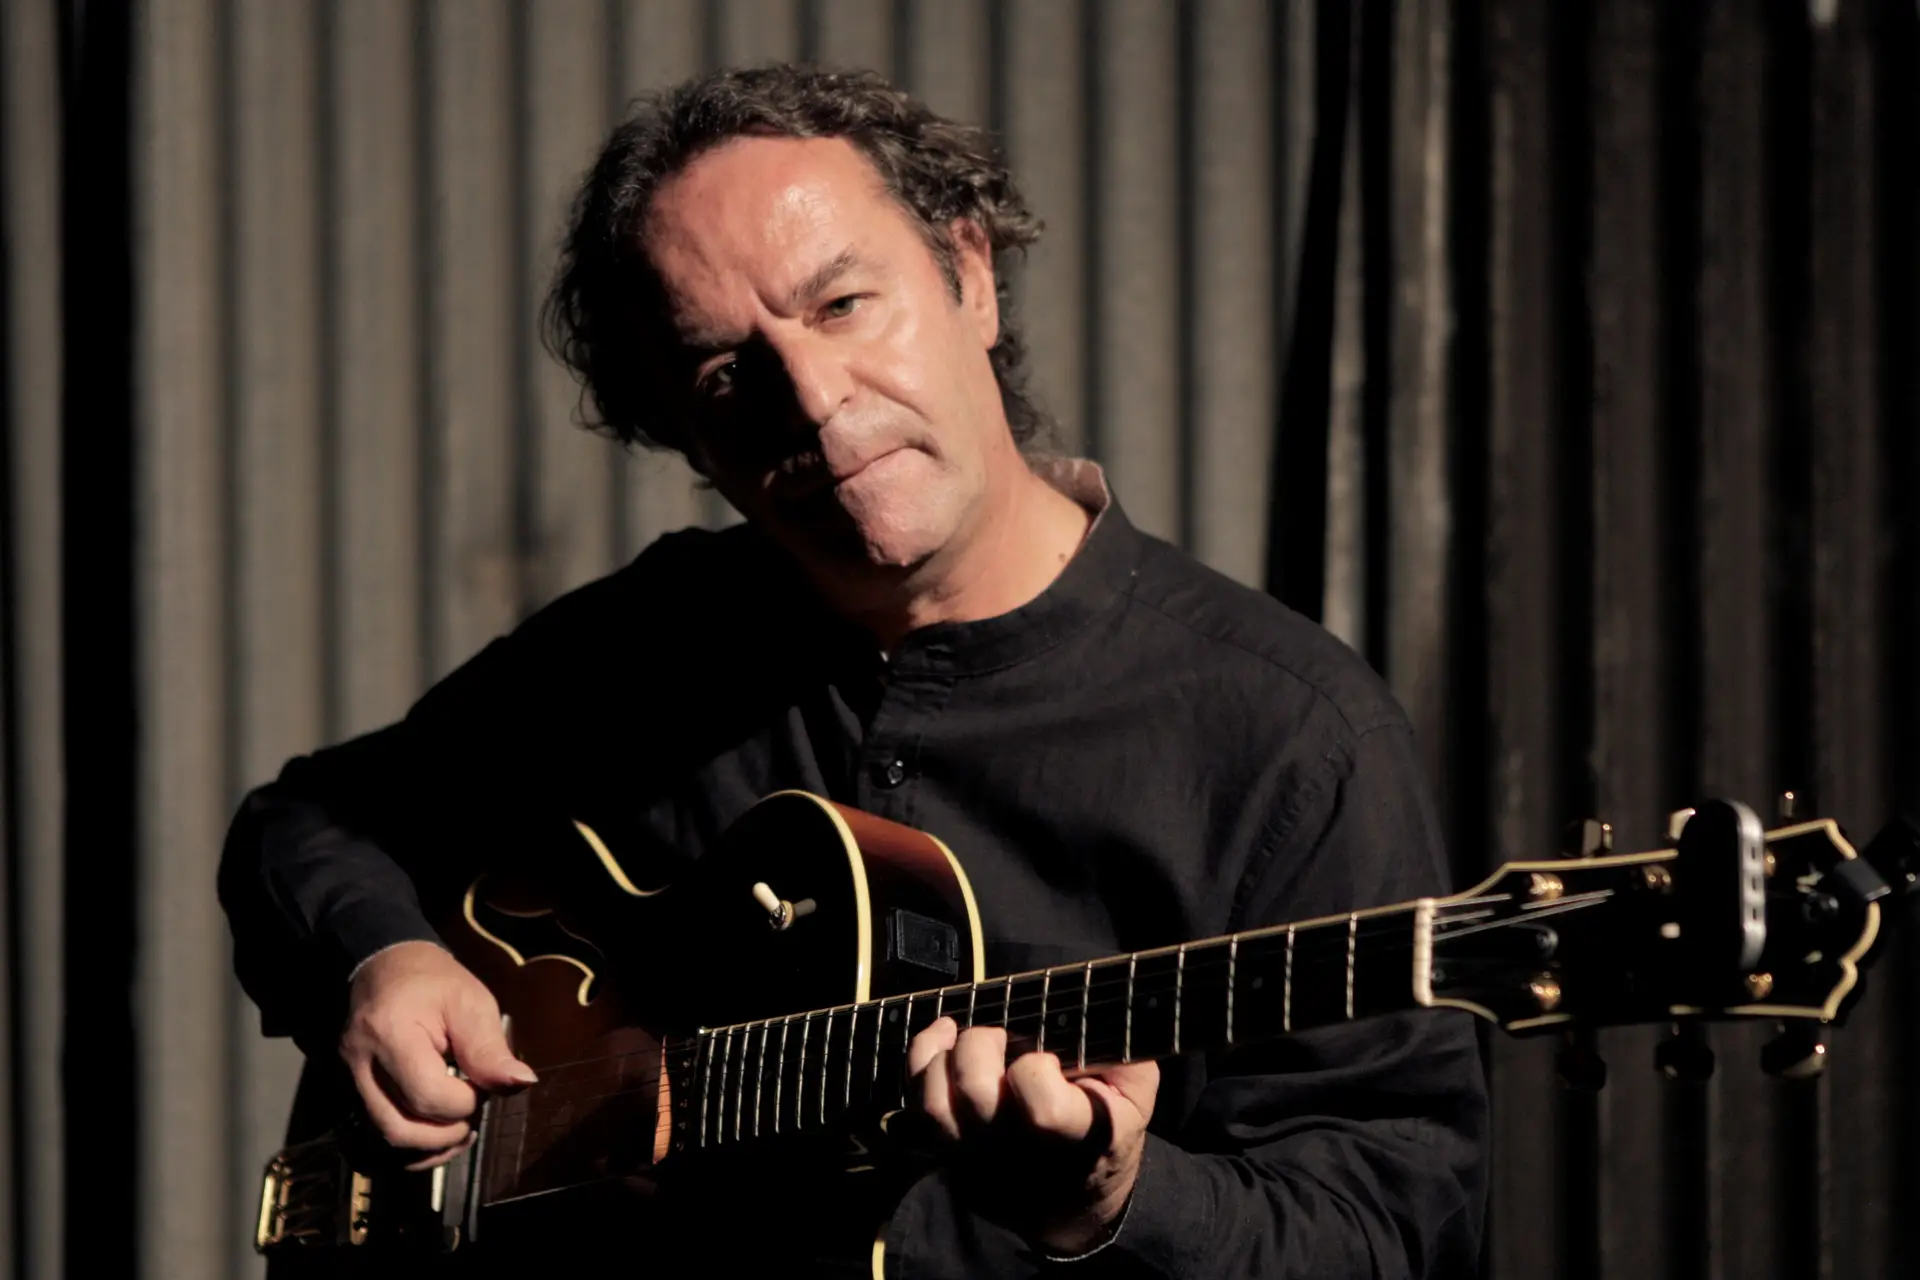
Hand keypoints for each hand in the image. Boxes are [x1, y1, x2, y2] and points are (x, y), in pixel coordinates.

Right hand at [340, 941, 536, 1170]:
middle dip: (446, 1133)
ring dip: (428, 1148)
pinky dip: (408, 1146)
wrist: (385, 968)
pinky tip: (434, 1135)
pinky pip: (370, 1138)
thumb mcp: (470, 1003)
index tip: (483, 1084)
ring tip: (459, 1130)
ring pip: (382, 1140)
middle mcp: (359, 1063)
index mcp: (389, 1032)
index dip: (466, 1102)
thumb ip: (490, 1049)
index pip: (428, 1094)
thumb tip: (521, 1083)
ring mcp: (347, 1081)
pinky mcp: (348, 1093)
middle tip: (473, 1112)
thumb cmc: (432, 982)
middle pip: (399, 1128)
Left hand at [906, 1018, 1157, 1254]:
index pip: (1040, 1106)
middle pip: (976, 1094)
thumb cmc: (1106, 1129)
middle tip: (1006, 1042)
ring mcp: (977, 1159)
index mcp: (1077, 1138)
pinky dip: (921, 1059)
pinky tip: (944, 1038)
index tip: (1049, 1059)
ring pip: (936, 1103)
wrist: (1074, 1199)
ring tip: (969, 1040)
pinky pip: (915, 1106)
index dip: (1036, 1067)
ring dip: (946, 1054)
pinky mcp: (948, 1155)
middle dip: (984, 1045)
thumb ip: (1124, 1049)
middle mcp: (1019, 1155)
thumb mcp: (1136, 1091)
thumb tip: (1092, 1010)